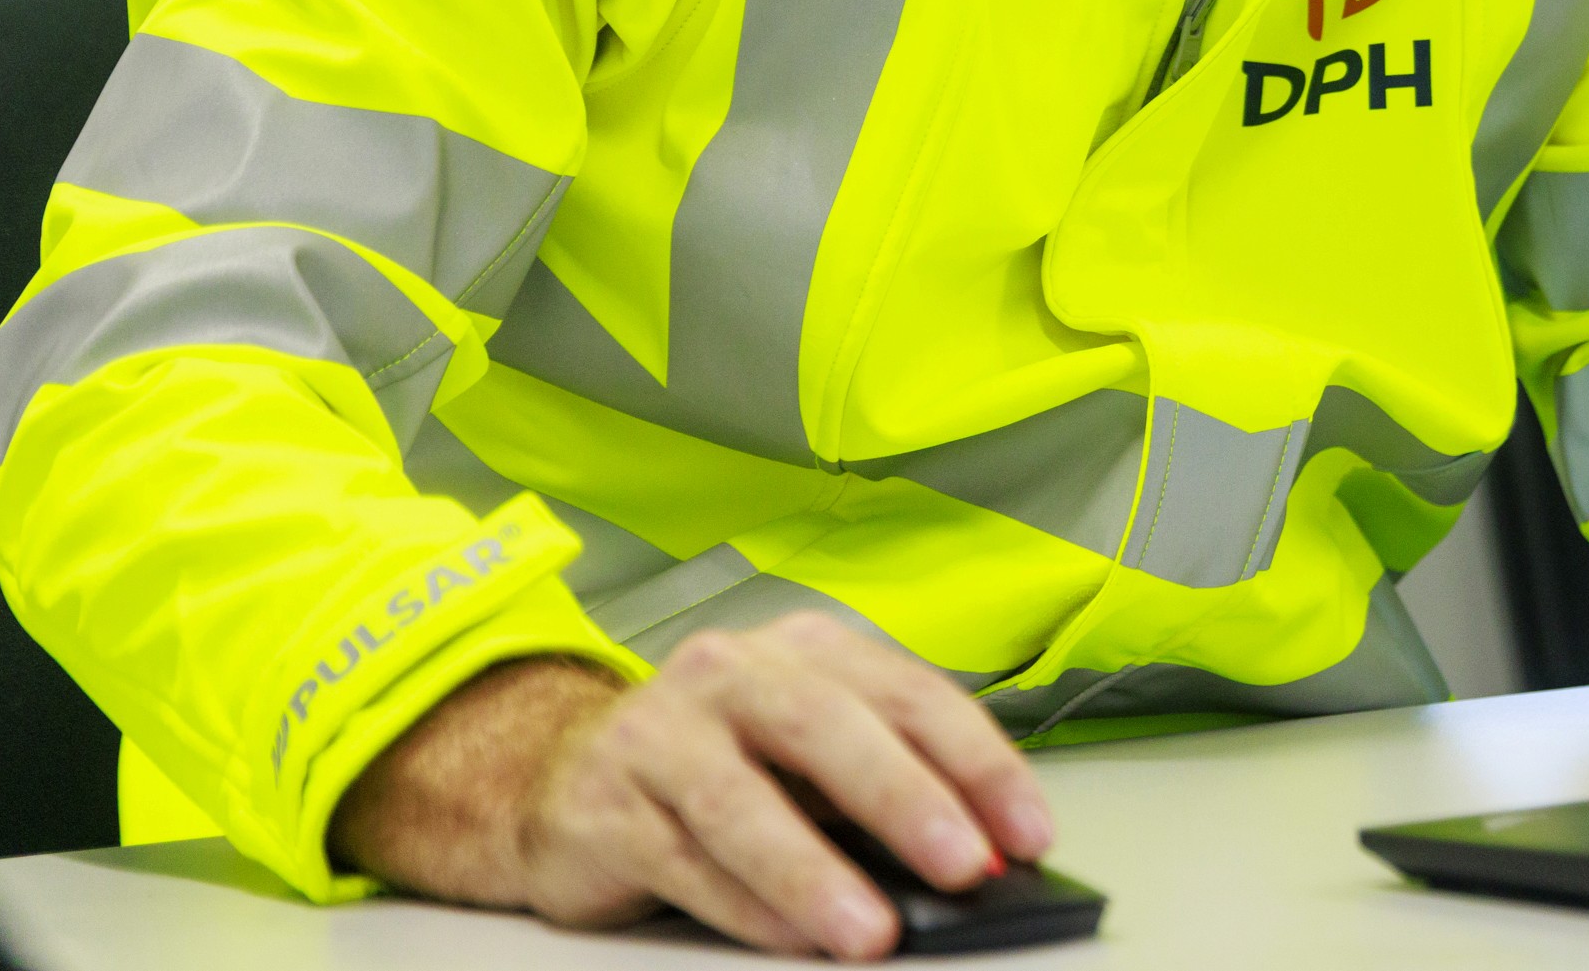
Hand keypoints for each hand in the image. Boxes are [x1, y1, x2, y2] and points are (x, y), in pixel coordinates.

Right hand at [332, 616, 1053, 959]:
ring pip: (742, 802)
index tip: (1030, 835)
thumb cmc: (721, 764)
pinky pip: (683, 860)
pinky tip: (791, 940)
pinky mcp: (604, 804)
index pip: (913, 695)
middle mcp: (734, 673)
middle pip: (828, 728)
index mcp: (808, 649)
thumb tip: (979, 856)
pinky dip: (746, 906)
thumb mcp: (811, 755)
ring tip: (873, 931)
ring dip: (816, 873)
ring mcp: (661, 734)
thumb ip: (883, 789)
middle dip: (905, 799)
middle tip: (965, 866)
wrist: (558, 776)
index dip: (980, 765)